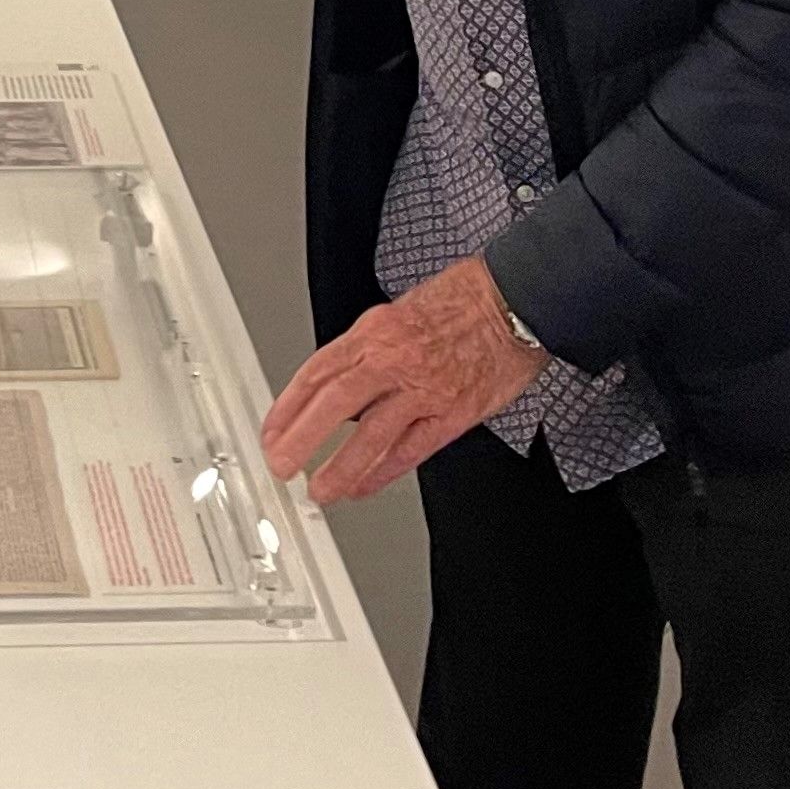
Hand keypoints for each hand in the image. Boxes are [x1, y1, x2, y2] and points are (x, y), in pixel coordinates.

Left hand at [261, 255, 545, 504]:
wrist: (515, 300)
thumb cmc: (466, 298)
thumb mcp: (402, 308)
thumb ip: (371, 346)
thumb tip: (341, 380)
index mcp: (376, 330)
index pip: (319, 371)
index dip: (289, 404)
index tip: (274, 428)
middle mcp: (395, 358)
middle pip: (335, 402)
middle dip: (302, 437)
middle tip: (281, 463)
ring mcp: (425, 388)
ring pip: (372, 435)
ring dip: (341, 467)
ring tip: (321, 490)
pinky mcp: (454, 412)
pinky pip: (412, 449)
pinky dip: (385, 471)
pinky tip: (366, 486)